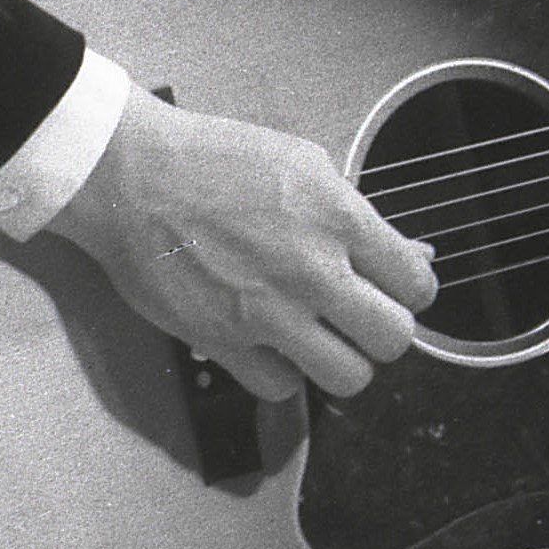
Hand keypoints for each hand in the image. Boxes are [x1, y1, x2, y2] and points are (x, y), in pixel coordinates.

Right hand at [48, 89, 437, 401]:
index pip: (417, 284)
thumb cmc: (210, 159)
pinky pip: (281, 388)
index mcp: (338, 218)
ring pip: (348, 378)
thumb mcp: (303, 163)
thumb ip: (357, 215)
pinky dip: (281, 373)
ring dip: (339, 360)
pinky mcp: (223, 341)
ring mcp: (268, 311)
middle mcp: (311, 270)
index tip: (394, 289)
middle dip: (383, 331)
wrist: (130, 175)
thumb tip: (409, 255)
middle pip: (393, 338)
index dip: (411, 291)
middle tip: (359, 318)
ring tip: (320, 338)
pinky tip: (270, 344)